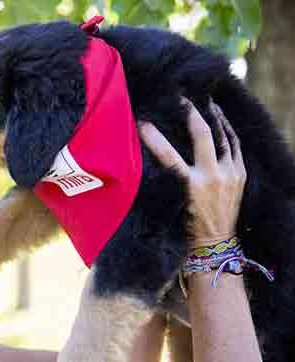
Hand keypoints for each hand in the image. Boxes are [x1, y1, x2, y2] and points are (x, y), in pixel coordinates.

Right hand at [139, 98, 246, 245]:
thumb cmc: (186, 224)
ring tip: (206, 102)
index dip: (152, 136)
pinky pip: (235, 146)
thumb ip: (165, 177)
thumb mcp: (171, 201)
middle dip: (190, 113)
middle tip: (182, 99)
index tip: (142, 122)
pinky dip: (228, 131)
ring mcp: (229, 175)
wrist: (215, 242)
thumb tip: (150, 154)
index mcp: (189, 186)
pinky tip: (221, 120)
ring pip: (224, 136)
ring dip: (214, 116)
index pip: (166, 154)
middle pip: (202, 135)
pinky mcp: (240, 175)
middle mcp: (211, 177)